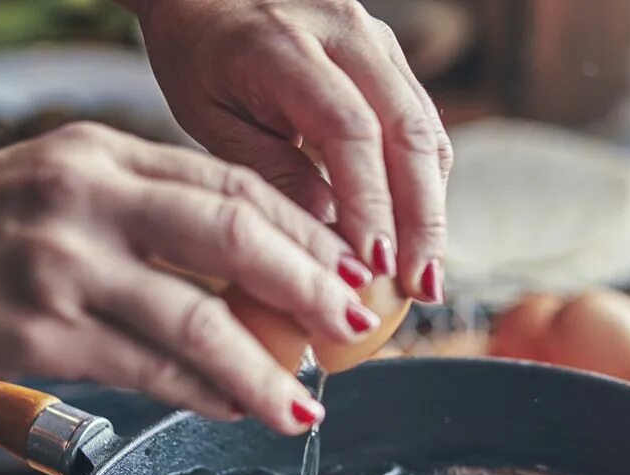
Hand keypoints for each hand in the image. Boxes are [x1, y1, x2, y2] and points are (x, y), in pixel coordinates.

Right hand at [0, 123, 382, 433]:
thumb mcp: (52, 193)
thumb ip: (137, 219)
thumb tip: (233, 280)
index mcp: (99, 153)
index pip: (230, 183)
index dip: (303, 230)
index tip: (344, 268)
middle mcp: (89, 195)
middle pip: (236, 232)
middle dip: (312, 284)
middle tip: (355, 324)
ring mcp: (65, 263)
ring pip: (202, 315)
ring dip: (268, 367)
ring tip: (307, 401)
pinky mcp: (41, 331)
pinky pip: (151, 368)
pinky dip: (205, 393)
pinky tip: (238, 408)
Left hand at [135, 0, 451, 302]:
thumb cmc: (198, 54)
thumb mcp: (211, 117)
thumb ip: (269, 172)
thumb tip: (329, 241)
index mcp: (284, 45)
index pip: (350, 131)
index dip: (370, 204)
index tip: (375, 267)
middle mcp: (345, 32)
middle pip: (407, 132)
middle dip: (421, 220)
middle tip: (421, 287)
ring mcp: (376, 41)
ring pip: (425, 131)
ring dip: (432, 210)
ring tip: (426, 275)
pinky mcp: (390, 59)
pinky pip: (421, 127)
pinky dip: (423, 186)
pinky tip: (415, 236)